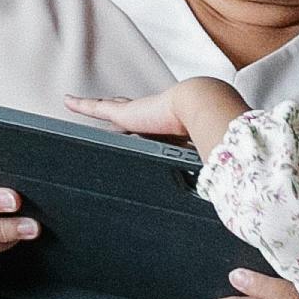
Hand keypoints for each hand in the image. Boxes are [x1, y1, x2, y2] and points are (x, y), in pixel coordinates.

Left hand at [65, 76, 247, 158]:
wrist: (206, 108)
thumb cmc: (213, 131)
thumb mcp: (209, 157)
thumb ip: (213, 174)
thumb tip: (231, 197)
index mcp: (172, 128)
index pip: (155, 129)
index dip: (147, 129)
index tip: (143, 132)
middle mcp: (153, 118)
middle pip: (130, 115)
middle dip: (119, 114)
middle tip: (109, 114)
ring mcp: (138, 114)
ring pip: (111, 110)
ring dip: (97, 108)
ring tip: (78, 107)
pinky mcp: (125, 114)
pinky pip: (98, 108)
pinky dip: (82, 105)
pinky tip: (68, 101)